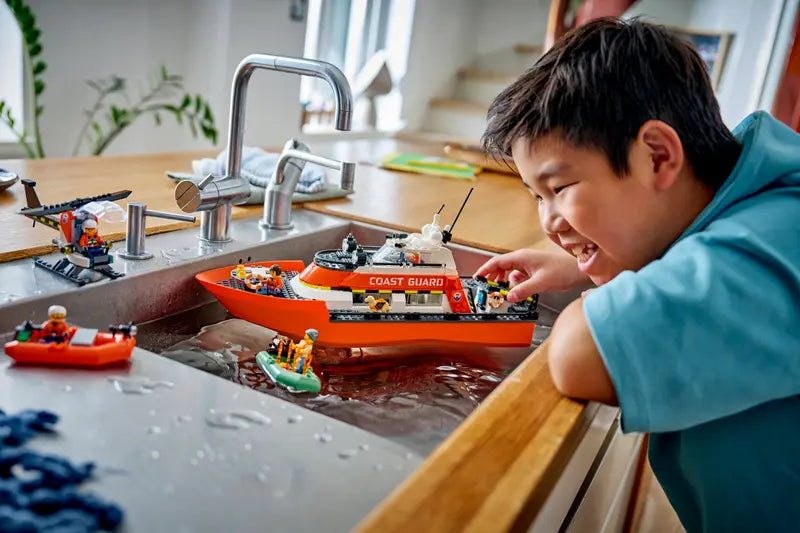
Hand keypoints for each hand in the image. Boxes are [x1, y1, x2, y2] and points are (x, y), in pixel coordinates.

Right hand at [474, 249, 589, 302]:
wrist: (579, 270)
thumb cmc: (563, 270)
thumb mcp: (541, 283)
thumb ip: (523, 290)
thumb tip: (509, 297)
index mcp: (522, 257)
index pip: (497, 262)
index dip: (486, 270)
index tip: (477, 277)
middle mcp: (523, 259)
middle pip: (501, 266)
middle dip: (494, 277)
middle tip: (489, 288)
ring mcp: (529, 264)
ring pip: (510, 272)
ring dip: (506, 281)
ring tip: (504, 291)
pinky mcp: (534, 270)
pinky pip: (519, 276)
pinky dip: (516, 283)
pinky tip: (519, 290)